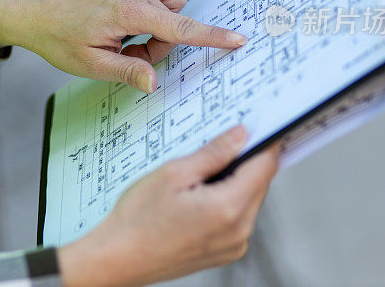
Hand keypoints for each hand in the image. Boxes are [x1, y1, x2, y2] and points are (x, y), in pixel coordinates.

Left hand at [0, 0, 246, 91]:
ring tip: (127, 29)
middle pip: (177, 14)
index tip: (239, 39)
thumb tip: (154, 82)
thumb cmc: (58, 38)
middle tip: (131, 50)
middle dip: (163, 37)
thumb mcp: (91, 64)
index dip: (212, 37)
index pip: (180, 28)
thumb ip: (127, 71)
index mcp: (128, 11)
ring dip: (160, 16)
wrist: (33, 7)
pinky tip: (137, 4)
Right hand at [59, 126, 279, 285]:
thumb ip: (214, 153)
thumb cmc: (138, 218)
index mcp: (228, 208)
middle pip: (260, 183)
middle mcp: (239, 231)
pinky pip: (239, 218)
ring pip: (250, 200)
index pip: (265, 166)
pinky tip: (199, 196)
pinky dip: (227, 201)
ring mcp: (234, 246)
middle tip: (218, 145)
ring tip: (200, 173)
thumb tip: (241, 135)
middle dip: (245, 161)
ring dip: (235, 181)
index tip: (254, 126)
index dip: (263, 142)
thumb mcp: (174, 173)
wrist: (119, 257)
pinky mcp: (226, 253)